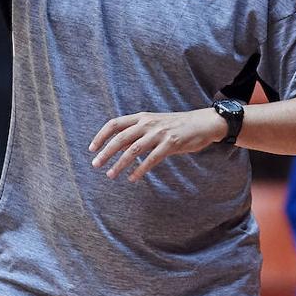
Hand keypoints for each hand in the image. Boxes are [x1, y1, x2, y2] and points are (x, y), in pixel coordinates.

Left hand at [89, 109, 224, 181]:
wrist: (203, 123)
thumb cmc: (178, 125)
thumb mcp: (155, 123)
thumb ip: (139, 131)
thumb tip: (119, 144)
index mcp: (142, 117)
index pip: (115, 124)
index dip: (101, 136)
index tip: (92, 148)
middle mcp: (148, 123)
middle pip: (120, 138)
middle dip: (105, 152)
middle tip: (95, 165)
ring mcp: (159, 133)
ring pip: (133, 150)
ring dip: (119, 164)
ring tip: (111, 175)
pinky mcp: (170, 144)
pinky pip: (151, 159)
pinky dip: (139, 170)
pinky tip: (132, 178)